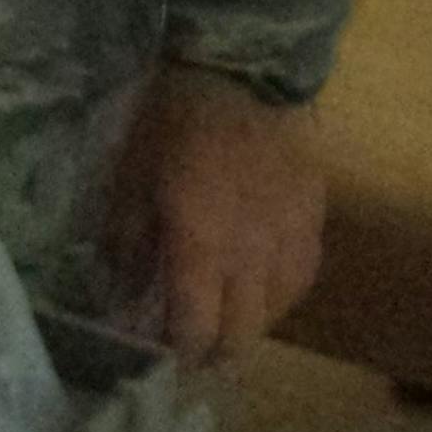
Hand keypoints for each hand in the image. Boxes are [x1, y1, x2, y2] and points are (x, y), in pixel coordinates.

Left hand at [104, 63, 325, 369]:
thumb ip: (126, 241)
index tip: (162, 358)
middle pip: (243, 335)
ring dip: (249, 326)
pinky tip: (260, 288)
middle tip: (194, 354)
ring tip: (226, 324)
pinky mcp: (313, 221)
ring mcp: (289, 241)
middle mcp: (252, 257)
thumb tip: (118, 289)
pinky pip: (300, 278)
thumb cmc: (173, 123)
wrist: (243, 73)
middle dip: (216, 353)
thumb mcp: (130, 179)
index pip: (196, 328)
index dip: (179, 352)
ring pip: (277, 312)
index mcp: (201, 247)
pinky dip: (278, 294)